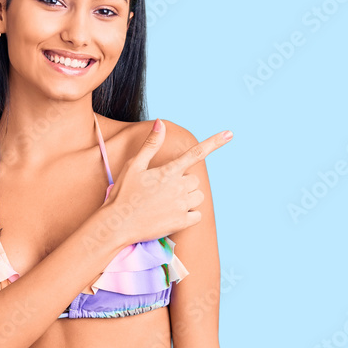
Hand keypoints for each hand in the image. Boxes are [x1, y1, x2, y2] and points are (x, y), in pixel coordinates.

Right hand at [103, 119, 231, 243]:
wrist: (117, 225)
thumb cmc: (124, 194)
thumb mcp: (134, 166)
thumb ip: (151, 145)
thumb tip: (161, 122)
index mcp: (168, 171)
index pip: (196, 153)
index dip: (214, 142)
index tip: (230, 134)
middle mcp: (178, 187)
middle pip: (195, 180)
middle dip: (184, 183)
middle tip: (163, 190)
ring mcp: (181, 205)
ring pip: (198, 197)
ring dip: (188, 198)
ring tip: (166, 203)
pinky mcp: (182, 222)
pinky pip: (198, 215)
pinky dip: (189, 215)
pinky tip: (172, 215)